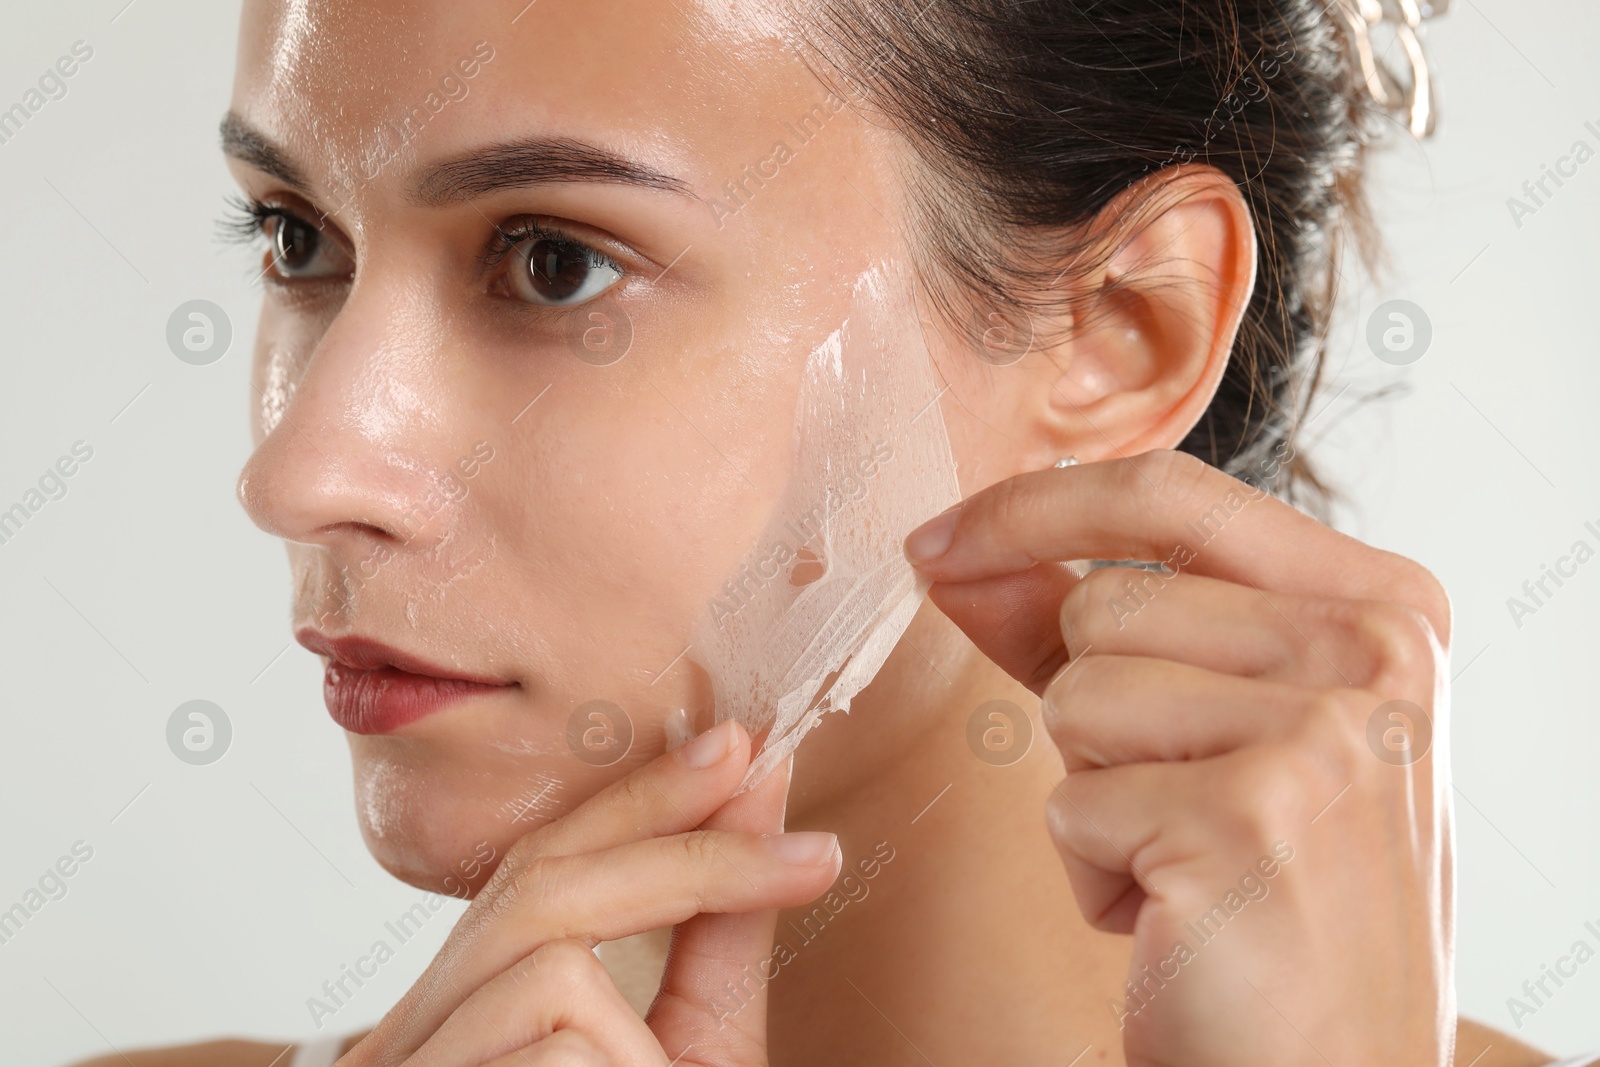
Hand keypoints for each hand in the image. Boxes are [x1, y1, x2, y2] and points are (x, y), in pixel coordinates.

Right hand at [339, 720, 840, 1065]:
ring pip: (543, 962)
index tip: (739, 747)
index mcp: (476, 1000)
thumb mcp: (678, 1056)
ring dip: (652, 977)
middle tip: (794, 829)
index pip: (544, 863)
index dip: (637, 794)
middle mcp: (418, 1029)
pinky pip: (555, 1048)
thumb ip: (712, 945)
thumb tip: (764, 808)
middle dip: (675, 837)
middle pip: (539, 883)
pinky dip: (623, 1063)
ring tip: (698, 1016)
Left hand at [906, 450, 1454, 1066]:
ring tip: (1189, 860)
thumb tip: (956, 555)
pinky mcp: (1250, 818)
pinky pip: (1072, 802)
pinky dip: (1096, 871)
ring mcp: (1324, 732)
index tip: (938, 544)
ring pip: (1074, 695)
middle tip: (1186, 804)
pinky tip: (1183, 915)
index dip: (1031, 508)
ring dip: (1096, 793)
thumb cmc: (1275, 895)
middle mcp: (1376, 651)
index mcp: (1385, 604)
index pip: (1169, 494)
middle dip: (1092, 714)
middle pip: (1101, 603)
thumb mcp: (1212, 729)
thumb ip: (1087, 627)